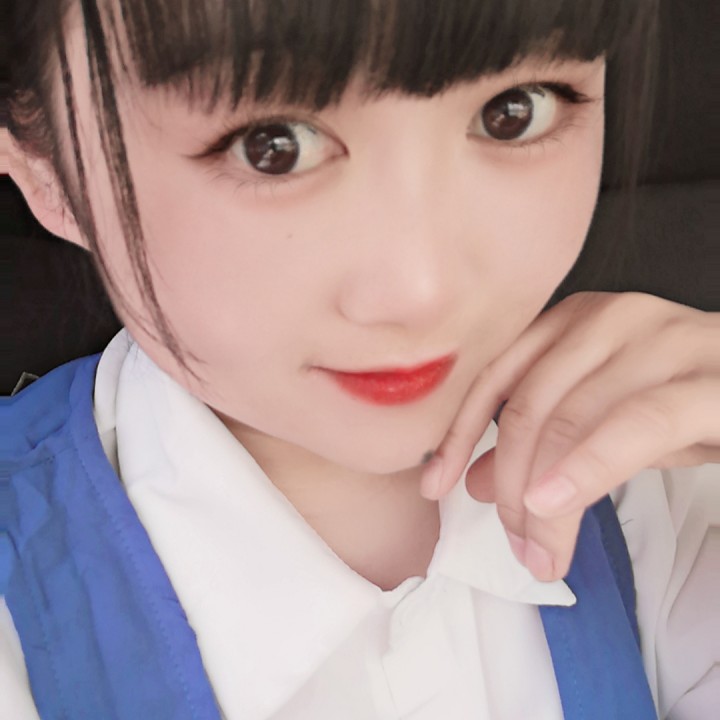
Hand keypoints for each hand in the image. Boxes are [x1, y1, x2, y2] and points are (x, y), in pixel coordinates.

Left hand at [421, 291, 719, 580]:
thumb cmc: (686, 401)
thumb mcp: (601, 422)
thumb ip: (541, 443)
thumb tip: (474, 480)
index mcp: (575, 320)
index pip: (494, 376)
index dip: (456, 434)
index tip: (435, 485)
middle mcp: (611, 318)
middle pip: (526, 406)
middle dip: (507, 484)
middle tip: (513, 541)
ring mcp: (662, 340)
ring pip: (569, 423)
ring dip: (540, 500)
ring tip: (539, 551)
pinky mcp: (710, 380)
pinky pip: (633, 426)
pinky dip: (584, 469)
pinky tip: (553, 506)